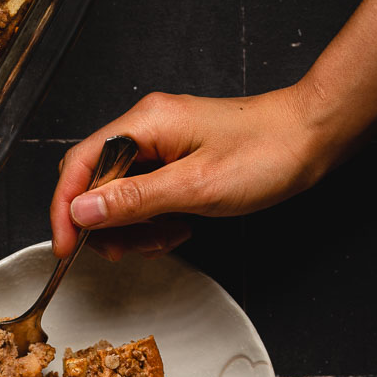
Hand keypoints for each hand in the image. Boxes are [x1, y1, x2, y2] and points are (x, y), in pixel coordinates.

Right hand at [50, 85, 330, 260]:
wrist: (312, 138)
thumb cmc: (265, 153)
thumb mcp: (194, 187)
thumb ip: (134, 200)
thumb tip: (81, 210)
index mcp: (143, 125)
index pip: (79, 165)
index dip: (65, 209)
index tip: (67, 247)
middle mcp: (146, 130)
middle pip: (94, 183)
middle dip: (103, 225)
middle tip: (126, 251)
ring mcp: (161, 147)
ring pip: (119, 198)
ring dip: (133, 230)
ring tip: (165, 239)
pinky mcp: (175, 163)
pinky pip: (145, 199)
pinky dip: (153, 223)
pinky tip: (178, 229)